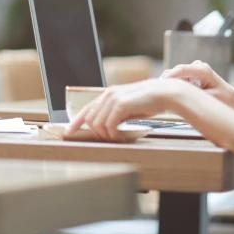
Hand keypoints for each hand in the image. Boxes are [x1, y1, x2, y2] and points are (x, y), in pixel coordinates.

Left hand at [65, 79, 187, 141]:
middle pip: (90, 120)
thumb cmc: (150, 102)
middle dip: (98, 134)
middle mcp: (108, 95)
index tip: (68, 133)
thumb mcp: (128, 108)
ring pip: (98, 124)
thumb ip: (115, 114)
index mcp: (108, 94)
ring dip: (107, 136)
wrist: (165, 93)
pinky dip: (114, 135)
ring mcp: (113, 98)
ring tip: (118, 139)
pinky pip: (109, 125)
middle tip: (112, 140)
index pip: (86, 110)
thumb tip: (105, 128)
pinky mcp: (121, 104)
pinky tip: (122, 137)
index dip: (75, 122)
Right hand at [160, 60, 233, 102]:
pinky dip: (174, 85)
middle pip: (175, 71)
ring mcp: (194, 68)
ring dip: (171, 84)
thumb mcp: (208, 98)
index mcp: (202, 70)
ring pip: (175, 74)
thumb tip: (176, 94)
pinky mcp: (191, 73)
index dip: (169, 77)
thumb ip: (192, 94)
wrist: (232, 99)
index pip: (181, 70)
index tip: (159, 86)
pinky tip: (173, 94)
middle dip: (167, 82)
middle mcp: (197, 66)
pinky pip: (178, 77)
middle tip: (160, 95)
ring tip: (167, 96)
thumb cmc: (223, 99)